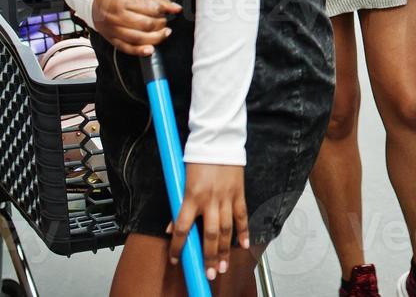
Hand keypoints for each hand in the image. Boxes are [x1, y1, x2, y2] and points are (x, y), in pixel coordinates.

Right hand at [91, 0, 178, 55]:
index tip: (167, 10)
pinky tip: (151, 50)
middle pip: (144, 25)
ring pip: (137, 38)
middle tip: (165, 22)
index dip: (161, 10)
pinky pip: (126, 48)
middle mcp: (116, 16)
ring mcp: (112, 29)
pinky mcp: (111, 39)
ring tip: (164, 33)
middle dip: (160, 24)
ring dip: (155, 38)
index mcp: (122, 1)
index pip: (148, 8)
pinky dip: (139, 51)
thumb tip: (176, 8)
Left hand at [168, 163, 248, 280]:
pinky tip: (244, 245)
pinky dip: (244, 231)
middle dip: (209, 257)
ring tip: (224, 266)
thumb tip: (170, 228)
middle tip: (210, 274)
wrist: (217, 141)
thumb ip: (179, 206)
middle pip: (209, 235)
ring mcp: (226, 197)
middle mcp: (209, 200)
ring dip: (225, 250)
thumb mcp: (182, 182)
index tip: (176, 260)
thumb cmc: (197, 160)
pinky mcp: (239, 193)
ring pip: (226, 229)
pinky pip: (242, 215)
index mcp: (191, 197)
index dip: (178, 247)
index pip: (181, 228)